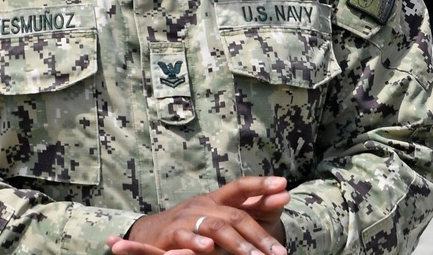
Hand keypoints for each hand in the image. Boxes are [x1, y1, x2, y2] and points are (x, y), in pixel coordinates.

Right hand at [106, 176, 288, 254]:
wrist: (148, 234)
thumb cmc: (191, 227)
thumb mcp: (218, 219)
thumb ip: (247, 211)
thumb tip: (283, 197)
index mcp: (215, 199)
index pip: (239, 187)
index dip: (260, 184)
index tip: (283, 184)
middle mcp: (202, 205)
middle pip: (234, 214)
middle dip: (259, 234)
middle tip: (278, 253)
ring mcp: (186, 218)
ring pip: (215, 226)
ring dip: (237, 244)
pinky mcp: (170, 234)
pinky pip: (185, 236)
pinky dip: (196, 242)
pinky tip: (208, 249)